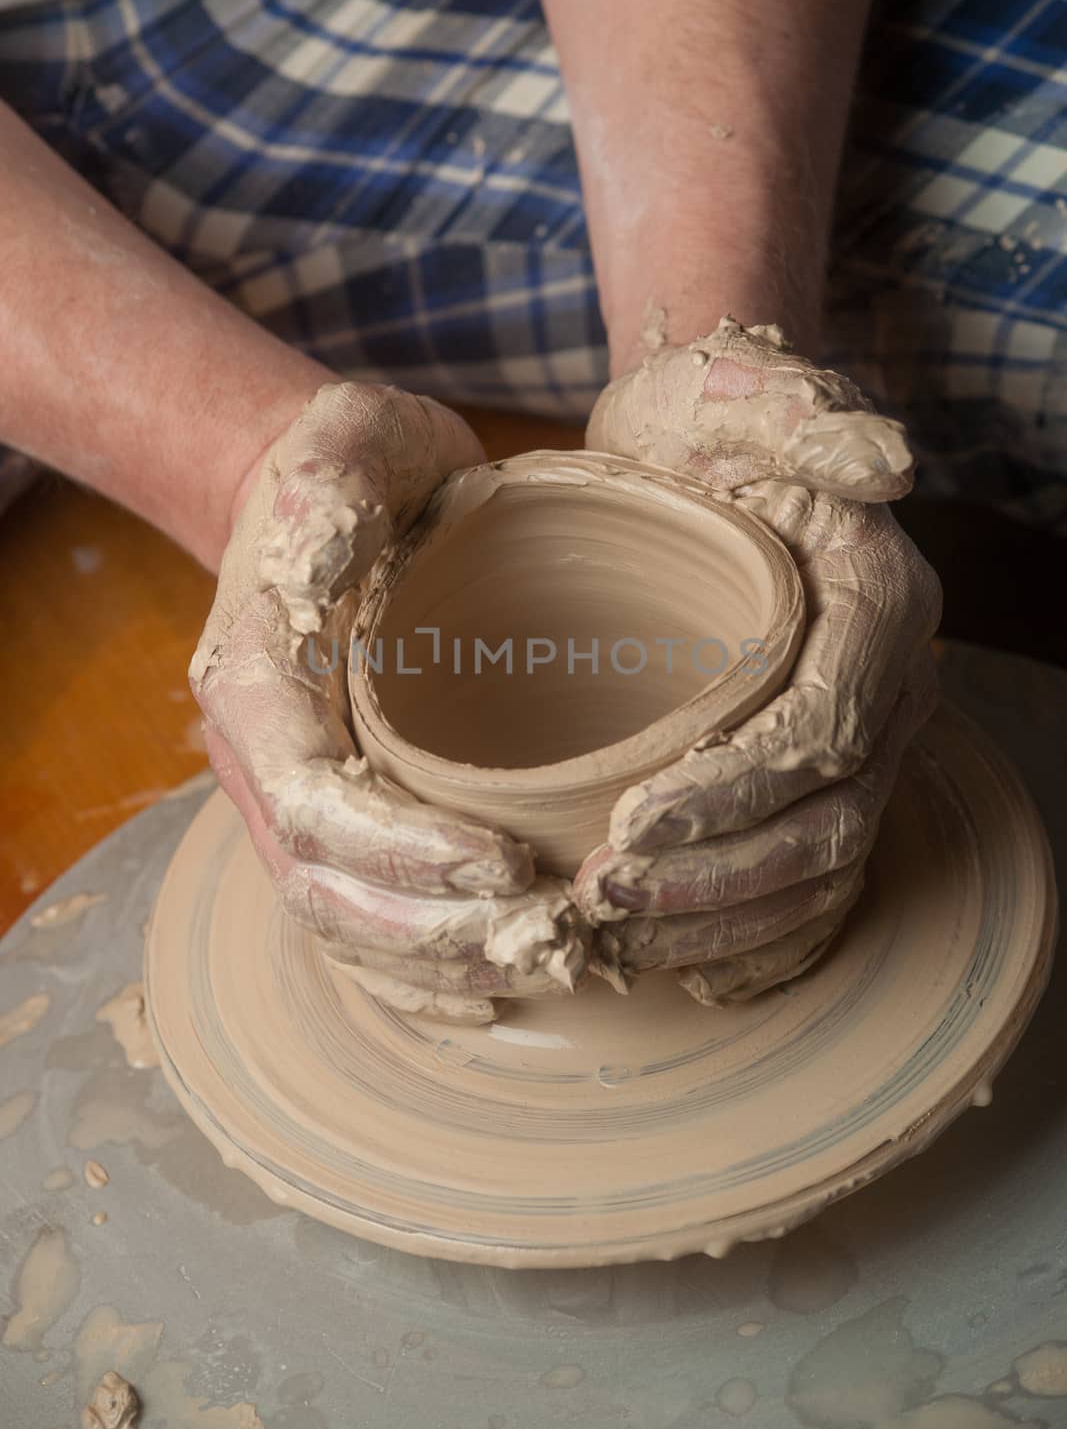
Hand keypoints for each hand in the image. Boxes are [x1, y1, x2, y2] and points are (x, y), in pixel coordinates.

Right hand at [191, 382, 585, 1024]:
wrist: (329, 490)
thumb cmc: (347, 462)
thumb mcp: (344, 437)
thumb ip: (326, 486)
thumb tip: (320, 561)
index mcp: (253, 683)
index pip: (313, 805)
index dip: (404, 853)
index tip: (511, 864)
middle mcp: (261, 759)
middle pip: (327, 890)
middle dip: (437, 932)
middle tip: (551, 937)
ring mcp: (295, 794)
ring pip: (342, 921)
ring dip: (437, 963)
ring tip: (542, 965)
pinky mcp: (341, 807)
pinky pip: (361, 915)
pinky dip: (418, 968)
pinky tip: (490, 991)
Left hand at [575, 317, 941, 1003]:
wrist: (692, 446)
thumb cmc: (704, 419)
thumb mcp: (736, 391)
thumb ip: (802, 416)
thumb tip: (885, 465)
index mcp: (880, 603)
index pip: (823, 729)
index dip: (738, 793)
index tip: (632, 824)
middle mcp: (887, 684)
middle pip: (826, 821)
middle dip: (718, 879)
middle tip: (603, 900)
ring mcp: (856, 736)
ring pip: (818, 866)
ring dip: (723, 921)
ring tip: (616, 939)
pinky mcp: (810, 768)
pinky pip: (812, 878)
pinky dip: (760, 936)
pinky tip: (689, 966)